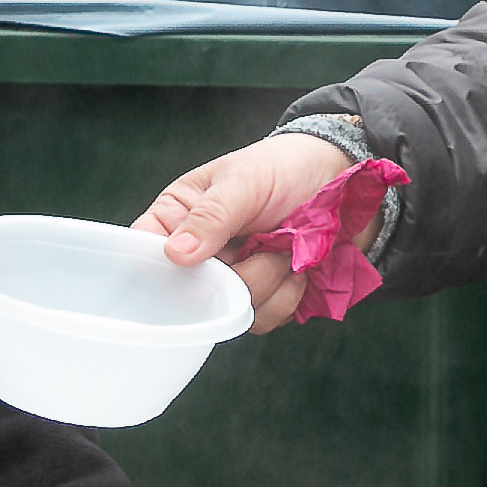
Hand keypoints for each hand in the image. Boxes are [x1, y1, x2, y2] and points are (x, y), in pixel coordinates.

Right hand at [137, 132, 354, 332]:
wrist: (342, 181)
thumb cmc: (283, 167)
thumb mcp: (243, 181)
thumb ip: (211, 216)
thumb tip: (174, 254)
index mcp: (177, 219)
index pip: (144, 254)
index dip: (159, 270)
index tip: (196, 268)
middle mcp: (198, 257)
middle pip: (191, 295)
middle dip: (236, 276)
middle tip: (265, 244)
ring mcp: (229, 281)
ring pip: (230, 311)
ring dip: (268, 283)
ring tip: (287, 248)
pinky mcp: (261, 300)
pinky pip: (262, 319)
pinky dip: (287, 296)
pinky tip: (298, 268)